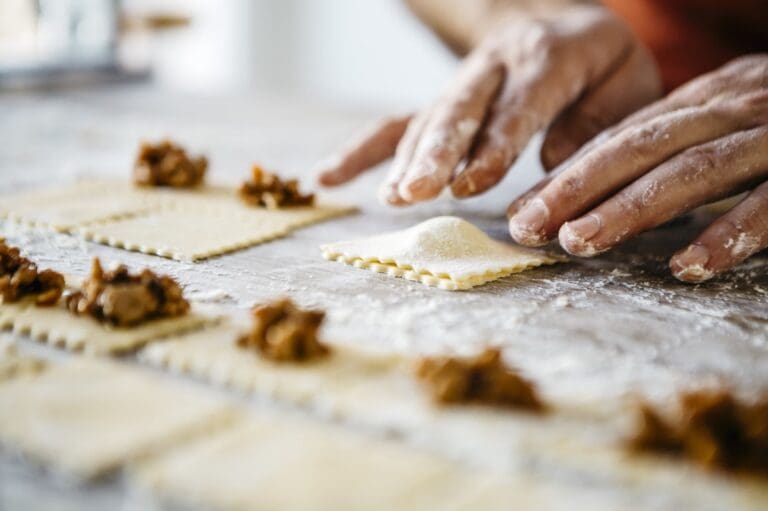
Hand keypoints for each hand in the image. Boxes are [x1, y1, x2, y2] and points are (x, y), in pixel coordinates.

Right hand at [316, 6, 660, 205]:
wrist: (568, 26)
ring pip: (428, 117)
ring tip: (392, 197)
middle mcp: (497, 63)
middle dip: (436, 152)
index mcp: (549, 56)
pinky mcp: (442, 101)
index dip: (493, 144)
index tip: (469, 184)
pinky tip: (328, 178)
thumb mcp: (629, 85)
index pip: (518, 105)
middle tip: (416, 192)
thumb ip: (599, 124)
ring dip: (406, 159)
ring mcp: (463, 82)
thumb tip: (554, 162)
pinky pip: (397, 122)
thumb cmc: (606, 67)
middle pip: (460, 108)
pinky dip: (363, 151)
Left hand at [507, 55, 767, 282]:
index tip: (521, 213)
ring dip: (632, 208)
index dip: (568, 175)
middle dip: (578, 188)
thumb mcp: (726, 121)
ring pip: (693, 171)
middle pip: (642, 147)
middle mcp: (735, 108)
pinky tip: (687, 265)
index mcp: (706, 100)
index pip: (622, 138)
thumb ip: (672, 146)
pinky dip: (730, 233)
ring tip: (580, 242)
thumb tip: (599, 185)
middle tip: (529, 227)